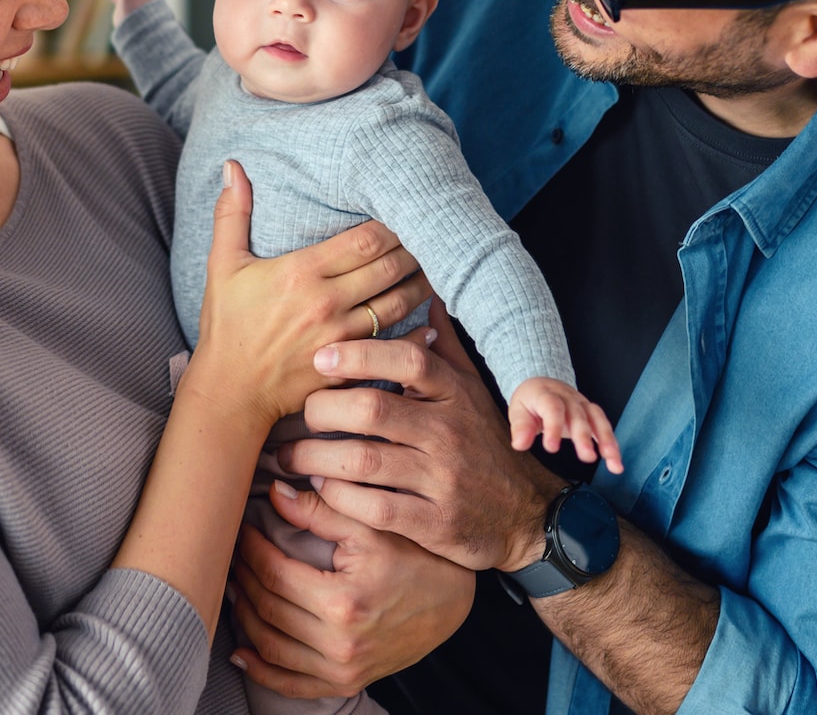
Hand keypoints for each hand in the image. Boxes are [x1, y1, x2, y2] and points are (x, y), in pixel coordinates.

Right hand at [185, 162, 434, 429]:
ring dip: (421, 283)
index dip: (392, 224)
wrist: (230, 392)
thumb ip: (232, 214)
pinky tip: (433, 316)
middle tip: (432, 234)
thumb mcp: (222, 266)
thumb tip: (232, 166)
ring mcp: (341, 337)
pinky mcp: (349, 364)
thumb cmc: (226, 326)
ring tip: (437, 266)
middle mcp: (327, 303)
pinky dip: (418, 329)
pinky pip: (395, 343)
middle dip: (414, 248)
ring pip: (398, 303)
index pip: (364, 240)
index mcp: (301, 272)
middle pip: (388, 267)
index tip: (404, 212)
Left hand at [230, 479, 473, 698]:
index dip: (250, 549)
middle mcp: (339, 643)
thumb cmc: (415, 557)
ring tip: (234, 588)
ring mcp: (342, 669)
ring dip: (243, 616)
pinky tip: (241, 651)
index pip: (274, 573)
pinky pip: (291, 684)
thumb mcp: (371, 526)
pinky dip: (261, 669)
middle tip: (232, 554)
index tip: (241, 529)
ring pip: (271, 646)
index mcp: (343, 601)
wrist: (453, 602)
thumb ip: (320, 510)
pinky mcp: (347, 682)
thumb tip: (274, 494)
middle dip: (242, 577)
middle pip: (267, 608)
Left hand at [279, 301, 562, 572]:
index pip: (408, 359)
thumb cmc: (484, 443)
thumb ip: (443, 346)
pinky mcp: (435, 523)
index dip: (361, 353)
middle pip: (373, 408)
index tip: (320, 357)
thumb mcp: (471, 390)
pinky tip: (320, 489)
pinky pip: (374, 507)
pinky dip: (338, 497)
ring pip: (364, 460)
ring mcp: (443, 479)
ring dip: (315, 457)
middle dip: (321, 409)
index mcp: (454, 393)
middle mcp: (449, 432)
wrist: (526, 513)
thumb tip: (425, 293)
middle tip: (297, 413)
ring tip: (290, 455)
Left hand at [510, 377, 623, 474]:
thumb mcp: (518, 410)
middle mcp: (568, 397)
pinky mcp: (591, 414)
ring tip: (612, 460)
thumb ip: (520, 427)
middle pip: (578, 415)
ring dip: (607, 440)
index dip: (554, 427)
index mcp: (546, 394)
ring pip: (597, 419)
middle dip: (584, 436)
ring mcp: (582, 404)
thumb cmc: (530, 401)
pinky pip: (604, 427)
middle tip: (587, 457)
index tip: (551, 448)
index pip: (553, 407)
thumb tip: (520, 444)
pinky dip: (612, 444)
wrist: (542, 385)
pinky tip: (616, 462)